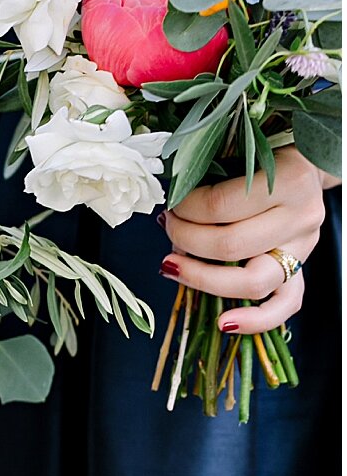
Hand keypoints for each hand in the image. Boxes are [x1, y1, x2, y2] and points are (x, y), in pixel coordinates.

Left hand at [163, 146, 325, 335]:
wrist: (309, 166)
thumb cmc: (268, 156)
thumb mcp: (244, 152)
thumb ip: (212, 174)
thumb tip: (167, 206)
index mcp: (288, 181)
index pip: (220, 206)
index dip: (185, 210)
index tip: (171, 204)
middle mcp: (300, 217)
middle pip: (230, 245)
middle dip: (185, 239)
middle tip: (167, 228)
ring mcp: (303, 248)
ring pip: (252, 281)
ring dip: (202, 278)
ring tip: (171, 266)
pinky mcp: (302, 270)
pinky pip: (283, 305)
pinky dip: (255, 320)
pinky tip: (224, 324)